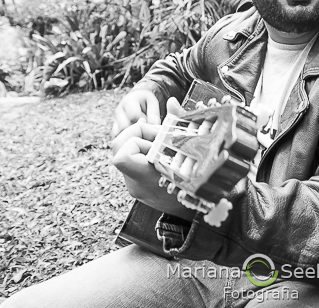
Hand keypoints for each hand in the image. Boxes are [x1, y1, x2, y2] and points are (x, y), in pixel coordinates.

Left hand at [110, 98, 195, 219]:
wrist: (198, 216)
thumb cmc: (201, 188)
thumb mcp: (194, 156)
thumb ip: (180, 126)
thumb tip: (171, 101)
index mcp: (146, 179)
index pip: (121, 155)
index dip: (135, 139)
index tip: (157, 138)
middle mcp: (135, 183)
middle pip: (118, 147)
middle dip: (138, 133)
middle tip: (160, 136)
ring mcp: (134, 185)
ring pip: (122, 152)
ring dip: (141, 141)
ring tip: (163, 143)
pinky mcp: (137, 184)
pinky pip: (131, 160)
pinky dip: (144, 151)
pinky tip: (162, 152)